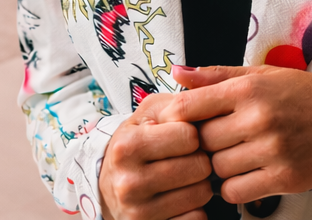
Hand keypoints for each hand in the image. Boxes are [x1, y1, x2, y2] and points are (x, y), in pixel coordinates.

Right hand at [98, 92, 212, 219]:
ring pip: (201, 194)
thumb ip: (175, 103)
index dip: (193, 133)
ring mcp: (139, 212)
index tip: (184, 136)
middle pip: (198, 166)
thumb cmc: (134, 144)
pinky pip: (196, 218)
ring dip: (200, 184)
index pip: (188, 135)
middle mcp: (130, 182)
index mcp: (128, 146)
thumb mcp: (147, 114)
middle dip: (200, 159)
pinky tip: (180, 198)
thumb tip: (203, 104)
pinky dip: (195, 208)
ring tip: (184, 177)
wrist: (108, 185)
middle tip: (188, 158)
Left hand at [166, 64, 311, 205]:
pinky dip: (234, 187)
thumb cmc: (304, 94)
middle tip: (216, 137)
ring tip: (235, 153)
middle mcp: (258, 118)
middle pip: (202, 141)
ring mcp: (272, 151)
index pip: (190, 106)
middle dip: (203, 142)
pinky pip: (236, 192)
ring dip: (219, 165)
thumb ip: (217, 75)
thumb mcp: (262, 75)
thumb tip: (176, 72)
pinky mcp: (285, 179)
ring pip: (217, 169)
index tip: (177, 122)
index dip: (175, 117)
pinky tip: (246, 172)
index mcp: (249, 88)